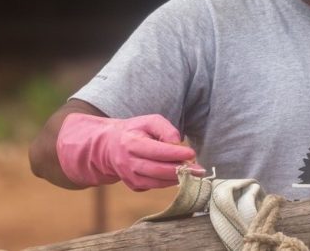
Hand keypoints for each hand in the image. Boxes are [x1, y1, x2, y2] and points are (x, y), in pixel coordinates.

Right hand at [56, 113, 199, 190]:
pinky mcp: (134, 186)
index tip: (191, 153)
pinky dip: (168, 182)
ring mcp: (129, 177)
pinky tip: (180, 176)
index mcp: (131, 144)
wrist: (111, 147)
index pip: (156, 151)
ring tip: (194, 173)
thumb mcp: (150, 121)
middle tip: (199, 169)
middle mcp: (128, 163)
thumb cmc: (136, 131)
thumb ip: (166, 129)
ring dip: (177, 179)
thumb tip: (177, 143)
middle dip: (181, 170)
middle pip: (158, 170)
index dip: (175, 153)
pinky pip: (154, 186)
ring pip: (157, 182)